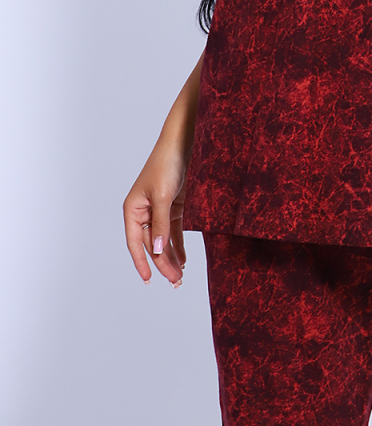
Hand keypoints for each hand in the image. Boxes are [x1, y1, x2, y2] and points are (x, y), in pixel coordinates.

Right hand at [123, 142, 188, 286]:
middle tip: (175, 281)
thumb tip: (156, 250)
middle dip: (162, 263)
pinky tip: (184, 260)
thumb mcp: (163, 196)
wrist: (182, 143)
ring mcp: (158, 210)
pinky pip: (174, 231)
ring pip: (163, 240)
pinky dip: (179, 245)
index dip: (141, 262)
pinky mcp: (173, 207)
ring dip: (171, 257)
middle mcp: (143, 212)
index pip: (135, 243)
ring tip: (180, 276)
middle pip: (152, 244)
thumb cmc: (165, 165)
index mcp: (133, 210)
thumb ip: (160, 224)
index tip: (149, 280)